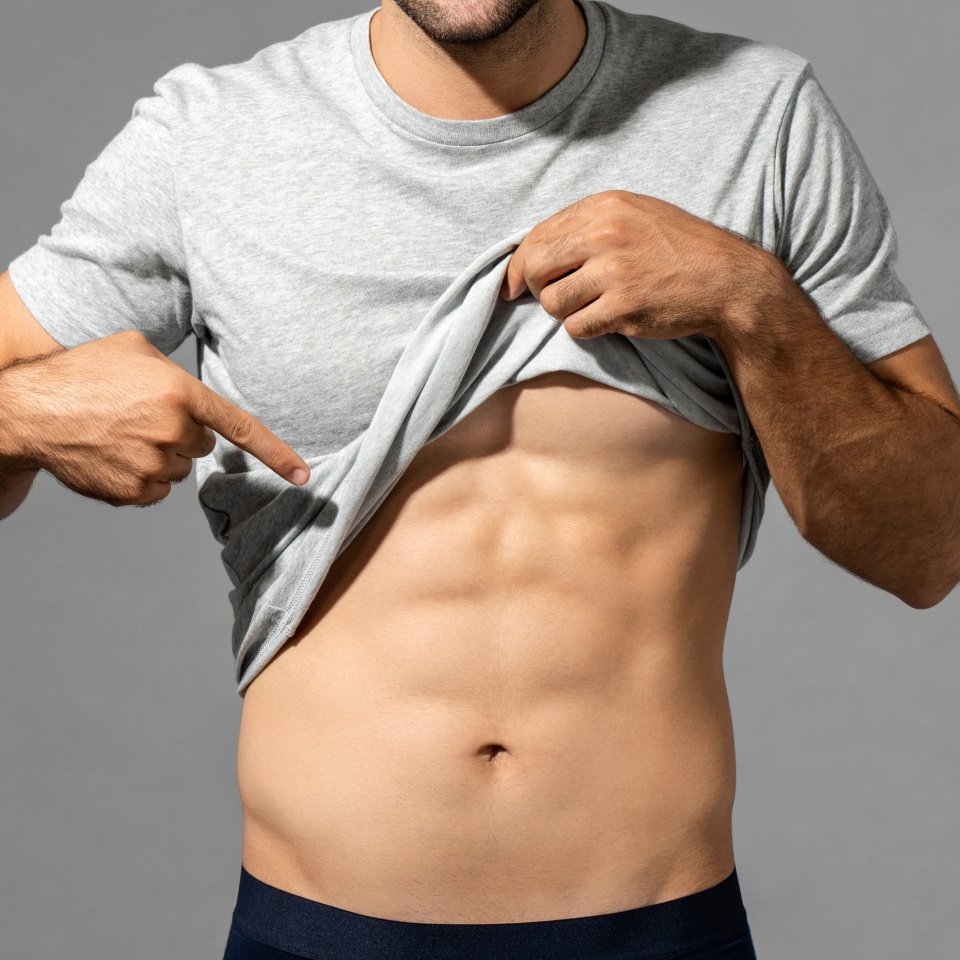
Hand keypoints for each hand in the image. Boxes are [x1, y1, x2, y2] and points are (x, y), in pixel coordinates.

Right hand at [2, 329, 310, 506]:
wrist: (30, 411)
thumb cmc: (83, 373)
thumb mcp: (135, 350)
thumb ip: (177, 371)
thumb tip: (198, 395)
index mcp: (180, 393)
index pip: (241, 428)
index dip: (276, 455)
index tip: (304, 477)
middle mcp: (173, 432)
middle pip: (201, 444)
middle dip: (181, 432)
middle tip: (140, 415)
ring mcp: (153, 466)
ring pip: (179, 468)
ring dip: (160, 454)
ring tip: (120, 433)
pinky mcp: (135, 492)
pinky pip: (158, 489)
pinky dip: (142, 476)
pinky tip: (113, 454)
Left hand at [500, 190, 773, 340]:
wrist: (725, 278)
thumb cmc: (677, 248)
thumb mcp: (634, 215)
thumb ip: (587, 226)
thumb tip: (531, 252)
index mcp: (604, 207)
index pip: (537, 236)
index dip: (518, 265)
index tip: (511, 284)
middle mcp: (605, 235)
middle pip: (535, 269)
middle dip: (535, 288)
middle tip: (550, 297)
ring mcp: (614, 272)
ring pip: (552, 302)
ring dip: (566, 310)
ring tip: (593, 305)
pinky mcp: (624, 307)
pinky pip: (577, 327)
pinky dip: (587, 328)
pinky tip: (610, 318)